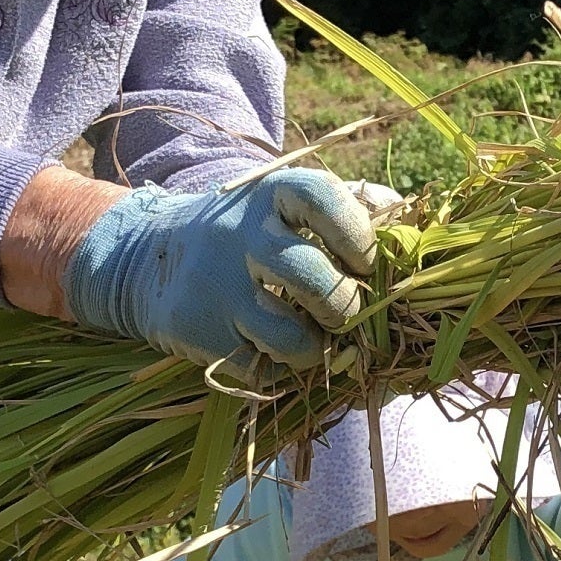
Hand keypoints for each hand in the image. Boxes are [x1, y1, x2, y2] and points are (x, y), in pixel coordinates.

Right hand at [62, 169, 378, 367]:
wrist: (148, 258)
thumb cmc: (249, 233)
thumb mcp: (286, 206)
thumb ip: (351, 207)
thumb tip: (412, 222)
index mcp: (271, 194)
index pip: (320, 196)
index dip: (357, 233)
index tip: (368, 262)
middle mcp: (242, 235)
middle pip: (312, 277)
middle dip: (344, 305)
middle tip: (347, 311)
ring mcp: (217, 285)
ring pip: (291, 336)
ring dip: (316, 347)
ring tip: (312, 336)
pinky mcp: (200, 331)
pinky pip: (262, 366)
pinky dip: (278, 366)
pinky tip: (268, 346)